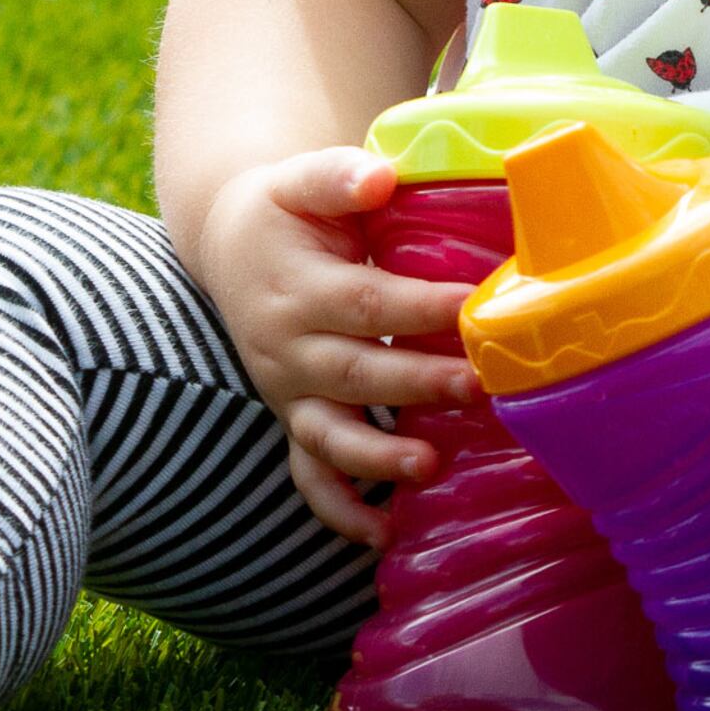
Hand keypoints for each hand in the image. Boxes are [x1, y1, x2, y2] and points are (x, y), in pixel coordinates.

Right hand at [190, 148, 479, 547]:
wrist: (231, 245)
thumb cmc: (287, 212)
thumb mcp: (299, 179)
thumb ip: (338, 175)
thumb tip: (379, 177)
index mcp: (297, 285)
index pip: (363, 300)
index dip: (416, 305)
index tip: (473, 305)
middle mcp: (287, 346)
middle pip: (355, 371)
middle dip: (416, 383)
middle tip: (478, 385)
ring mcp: (289, 391)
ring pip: (330, 433)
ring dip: (379, 455)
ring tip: (432, 465)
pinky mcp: (295, 418)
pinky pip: (310, 474)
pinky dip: (340, 509)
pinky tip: (384, 535)